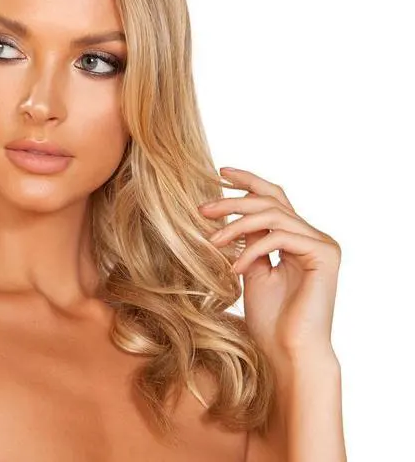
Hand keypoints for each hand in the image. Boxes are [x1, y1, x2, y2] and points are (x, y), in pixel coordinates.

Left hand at [200, 167, 341, 365]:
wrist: (288, 354)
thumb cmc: (270, 320)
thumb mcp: (252, 270)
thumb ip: (248, 240)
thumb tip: (229, 211)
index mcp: (298, 237)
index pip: (273, 197)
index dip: (247, 181)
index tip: (219, 173)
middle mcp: (313, 236)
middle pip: (271, 200)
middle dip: (232, 200)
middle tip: (202, 209)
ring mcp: (322, 243)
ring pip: (273, 214)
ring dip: (236, 224)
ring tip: (211, 241)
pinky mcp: (325, 254)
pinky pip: (280, 236)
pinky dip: (252, 249)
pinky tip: (234, 267)